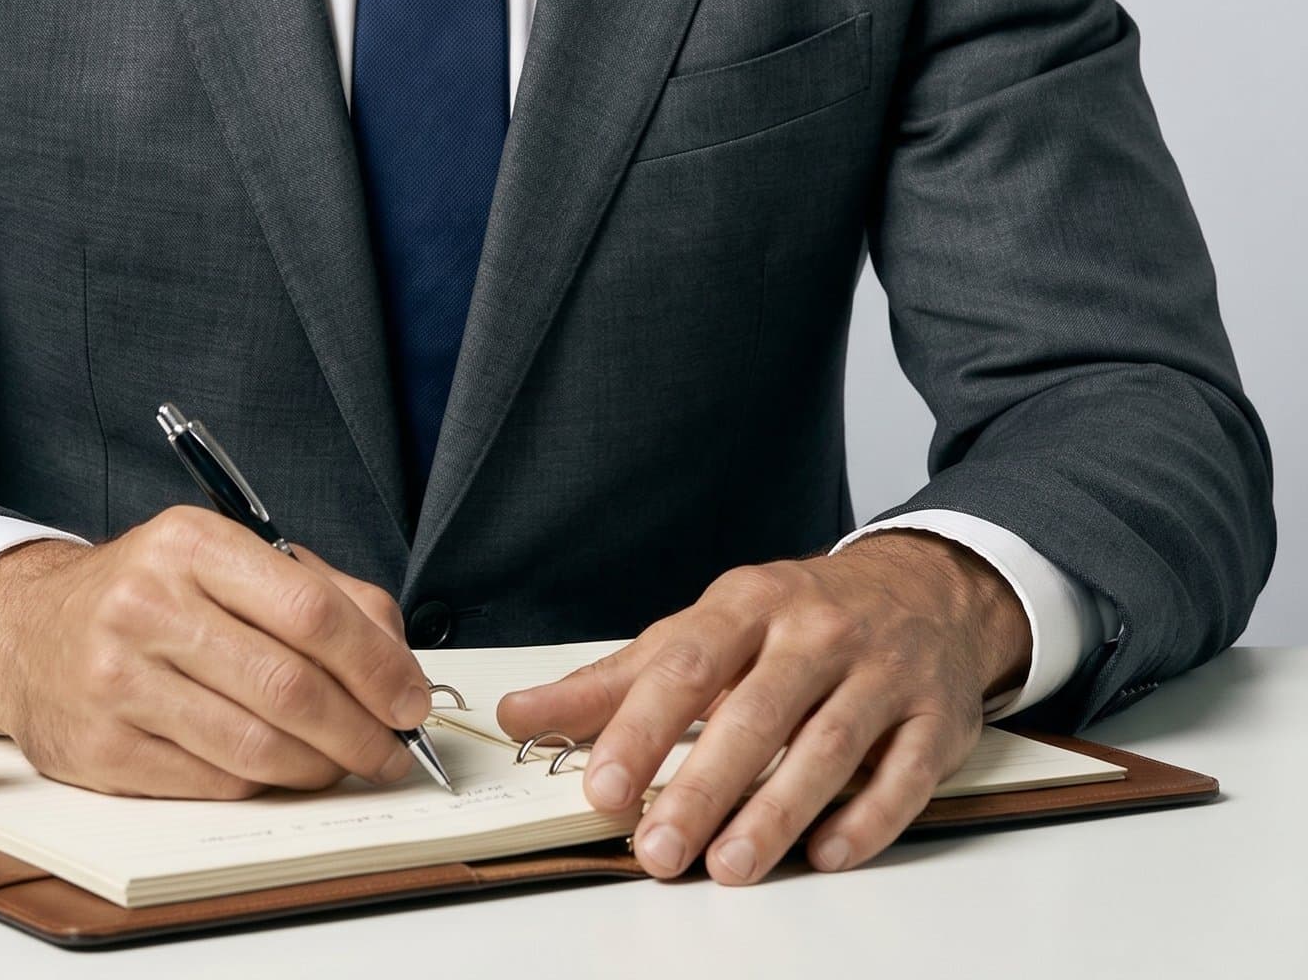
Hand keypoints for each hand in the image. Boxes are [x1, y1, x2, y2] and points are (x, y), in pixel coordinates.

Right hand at [0, 507, 432, 797]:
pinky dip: (263, 784)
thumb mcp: (229, 557)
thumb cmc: (152, 590)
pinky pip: (212, 782)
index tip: (411, 699)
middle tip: (393, 750)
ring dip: (320, 767)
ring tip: (346, 763)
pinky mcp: (102, 749)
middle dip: (361, 730)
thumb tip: (398, 660)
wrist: (30, 629)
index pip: (309, 608)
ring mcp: (119, 680)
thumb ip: (324, 592)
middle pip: (288, 686)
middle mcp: (149, 604)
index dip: (375, 665)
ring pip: (254, 746)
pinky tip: (281, 770)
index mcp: (192, 542)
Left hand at [496, 532, 1031, 883]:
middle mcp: (816, 632)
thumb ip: (617, 681)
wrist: (925, 589)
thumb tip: (521, 715)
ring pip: (828, 747)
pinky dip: (864, 820)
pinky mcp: (935, 718)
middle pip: (754, 713)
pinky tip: (825, 855)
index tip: (603, 790)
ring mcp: (882, 673)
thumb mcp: (705, 630)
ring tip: (728, 866)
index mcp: (749, 604)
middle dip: (702, 787)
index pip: (686, 666)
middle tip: (657, 850)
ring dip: (776, 813)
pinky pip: (902, 776)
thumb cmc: (796, 619)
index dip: (641, 730)